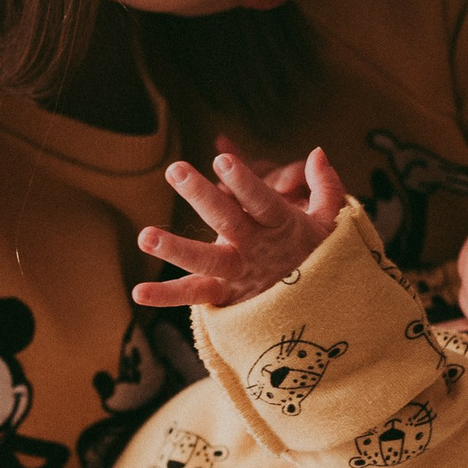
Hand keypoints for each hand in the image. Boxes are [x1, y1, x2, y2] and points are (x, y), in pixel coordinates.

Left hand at [133, 147, 346, 309]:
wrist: (322, 315)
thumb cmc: (319, 260)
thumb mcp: (330, 225)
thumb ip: (325, 186)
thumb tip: (317, 151)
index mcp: (280, 225)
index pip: (261, 201)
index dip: (243, 182)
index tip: (222, 159)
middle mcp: (255, 248)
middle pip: (227, 220)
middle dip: (201, 195)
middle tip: (176, 170)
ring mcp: (237, 274)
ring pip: (204, 260)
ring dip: (173, 248)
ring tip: (144, 235)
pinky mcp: (224, 296)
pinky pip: (193, 296)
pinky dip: (165, 296)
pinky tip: (137, 291)